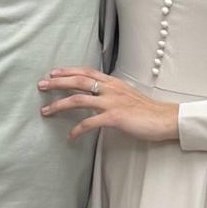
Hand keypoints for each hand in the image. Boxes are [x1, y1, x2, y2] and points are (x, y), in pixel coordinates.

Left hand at [38, 68, 178, 141]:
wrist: (165, 119)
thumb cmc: (149, 111)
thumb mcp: (130, 95)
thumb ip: (114, 93)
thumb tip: (102, 96)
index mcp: (114, 83)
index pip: (86, 72)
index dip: (68, 71)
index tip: (54, 72)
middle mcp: (110, 89)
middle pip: (77, 81)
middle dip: (57, 83)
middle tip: (41, 86)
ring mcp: (112, 102)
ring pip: (78, 99)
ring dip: (59, 105)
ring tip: (46, 111)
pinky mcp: (114, 118)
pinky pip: (89, 123)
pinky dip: (77, 130)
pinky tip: (70, 136)